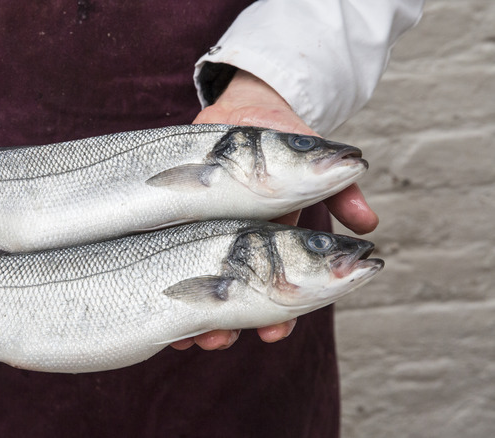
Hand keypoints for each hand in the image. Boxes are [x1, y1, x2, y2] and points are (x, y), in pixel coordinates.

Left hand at [171, 70, 378, 350]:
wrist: (245, 111)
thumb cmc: (284, 139)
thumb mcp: (315, 162)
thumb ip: (339, 191)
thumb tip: (369, 224)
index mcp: (275, 240)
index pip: (281, 291)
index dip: (280, 317)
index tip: (273, 333)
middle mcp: (241, 246)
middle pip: (236, 299)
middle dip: (228, 326)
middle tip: (217, 341)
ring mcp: (211, 236)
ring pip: (202, 288)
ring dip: (194, 317)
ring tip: (186, 337)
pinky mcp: (182, 220)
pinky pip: (168, 257)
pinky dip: (163, 283)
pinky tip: (156, 306)